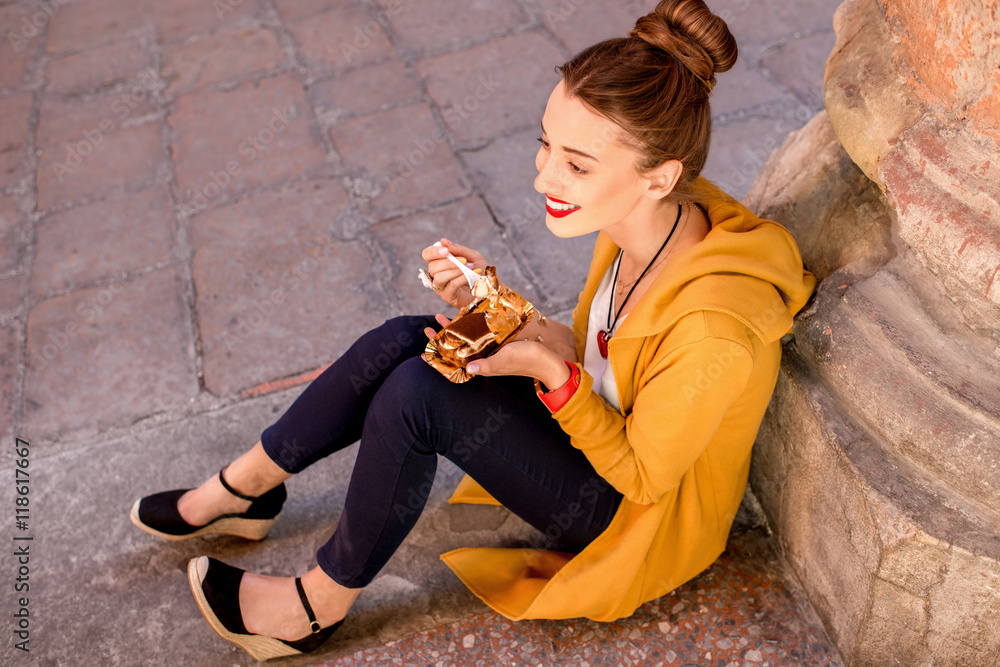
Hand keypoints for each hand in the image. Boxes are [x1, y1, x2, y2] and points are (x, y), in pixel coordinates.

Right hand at [419, 238, 487, 309]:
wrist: (490, 287)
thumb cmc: (479, 271)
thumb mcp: (472, 256)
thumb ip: (458, 249)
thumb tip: (443, 241)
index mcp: (439, 261)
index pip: (427, 254)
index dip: (433, 252)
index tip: (446, 250)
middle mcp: (436, 274)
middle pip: (432, 266)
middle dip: (448, 262)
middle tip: (464, 260)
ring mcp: (441, 286)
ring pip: (439, 277)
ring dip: (454, 270)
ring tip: (470, 267)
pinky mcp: (448, 296)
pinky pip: (451, 285)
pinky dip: (461, 278)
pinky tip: (469, 275)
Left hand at [423, 315, 569, 386]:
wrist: (547, 360)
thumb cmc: (526, 361)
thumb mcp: (504, 361)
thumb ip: (486, 365)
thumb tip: (468, 368)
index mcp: (481, 366)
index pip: (454, 361)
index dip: (439, 354)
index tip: (426, 346)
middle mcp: (483, 358)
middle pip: (456, 347)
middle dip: (443, 336)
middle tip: (431, 324)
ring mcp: (490, 350)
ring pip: (466, 338)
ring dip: (455, 328)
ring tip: (443, 316)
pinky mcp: (499, 343)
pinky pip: (480, 333)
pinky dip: (471, 325)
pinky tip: (467, 314)